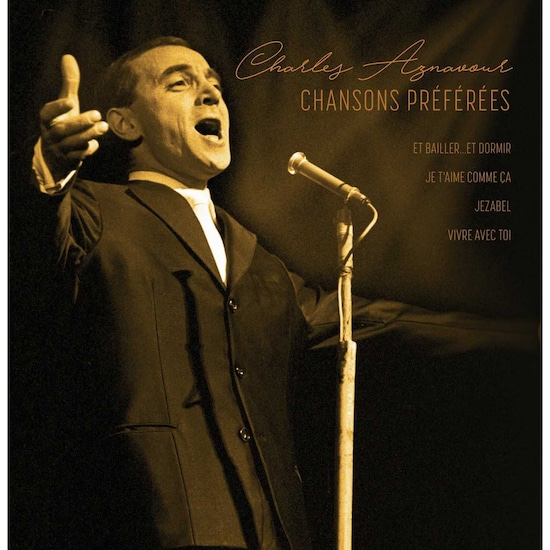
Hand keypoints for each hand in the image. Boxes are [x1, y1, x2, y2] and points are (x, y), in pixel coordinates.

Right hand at [39, 55, 108, 179]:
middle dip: (81, 123)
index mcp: (47, 120)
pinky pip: (79, 156)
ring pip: (72, 144)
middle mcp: (50, 134)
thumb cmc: (63, 123)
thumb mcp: (65, 104)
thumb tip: (68, 57)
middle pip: (64, 130)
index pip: (47, 113)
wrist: (56, 154)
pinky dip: (87, 150)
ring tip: (104, 127)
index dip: (58, 107)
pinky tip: (96, 144)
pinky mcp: (69, 161)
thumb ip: (68, 83)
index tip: (71, 100)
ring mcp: (59, 149)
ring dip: (88, 135)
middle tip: (98, 115)